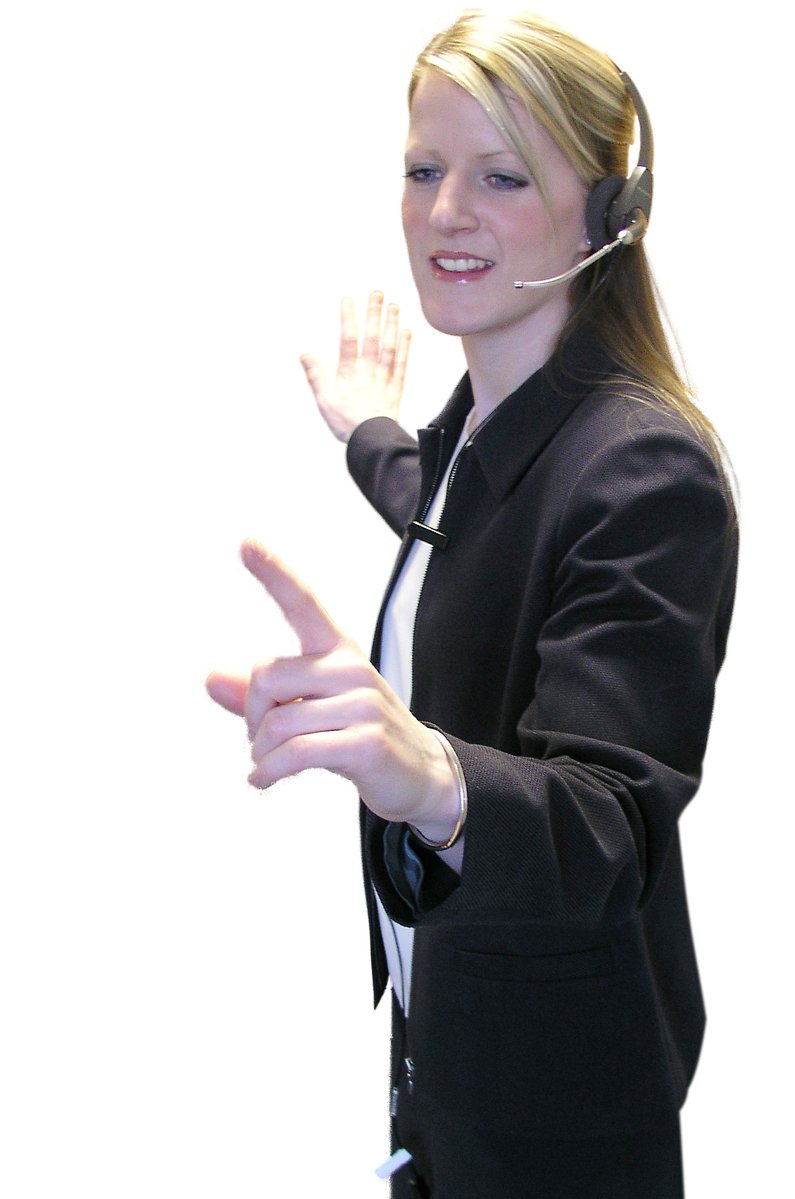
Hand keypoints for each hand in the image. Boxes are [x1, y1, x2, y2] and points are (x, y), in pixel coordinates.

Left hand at [206, 540, 459, 837]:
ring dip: (261, 753)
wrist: (423, 775)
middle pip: (267, 674)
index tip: (246, 543)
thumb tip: (210, 678)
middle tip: (259, 740)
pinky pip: (295, 754)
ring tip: (267, 765)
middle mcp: (350, 668)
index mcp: (337, 651)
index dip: (274, 573)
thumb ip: (261, 695)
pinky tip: (262, 781)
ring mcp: (362, 704)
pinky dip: (268, 772)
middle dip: (251, 714)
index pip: (302, 602)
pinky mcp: (365, 742)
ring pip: (277, 722)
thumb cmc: (359, 735)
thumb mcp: (310, 709)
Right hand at [300, 291, 410, 443]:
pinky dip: (405, 346)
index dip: (348, 318)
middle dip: (374, 313)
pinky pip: (402, 362)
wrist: (372, 440)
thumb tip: (305, 355)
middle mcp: (368, 370)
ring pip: (389, 346)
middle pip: (372, 337)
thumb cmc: (346, 423)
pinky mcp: (396, 386)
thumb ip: (316, 376)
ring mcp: (384, 376)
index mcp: (349, 372)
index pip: (348, 339)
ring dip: (391, 324)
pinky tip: (406, 331)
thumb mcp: (324, 401)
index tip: (348, 299)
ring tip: (393, 305)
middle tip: (377, 293)